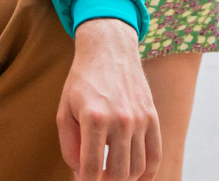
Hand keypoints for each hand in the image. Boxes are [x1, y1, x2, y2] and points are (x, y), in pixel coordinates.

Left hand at [55, 18, 159, 179]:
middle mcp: (120, 120)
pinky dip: (147, 173)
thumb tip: (81, 175)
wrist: (109, 50)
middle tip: (97, 179)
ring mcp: (140, 119)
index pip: (91, 168)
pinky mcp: (152, 117)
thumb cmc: (82, 81)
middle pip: (117, 173)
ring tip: (111, 175)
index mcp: (94, 118)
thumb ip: (69, 146)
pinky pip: (155, 155)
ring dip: (124, 179)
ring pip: (137, 168)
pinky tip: (136, 177)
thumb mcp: (64, 111)